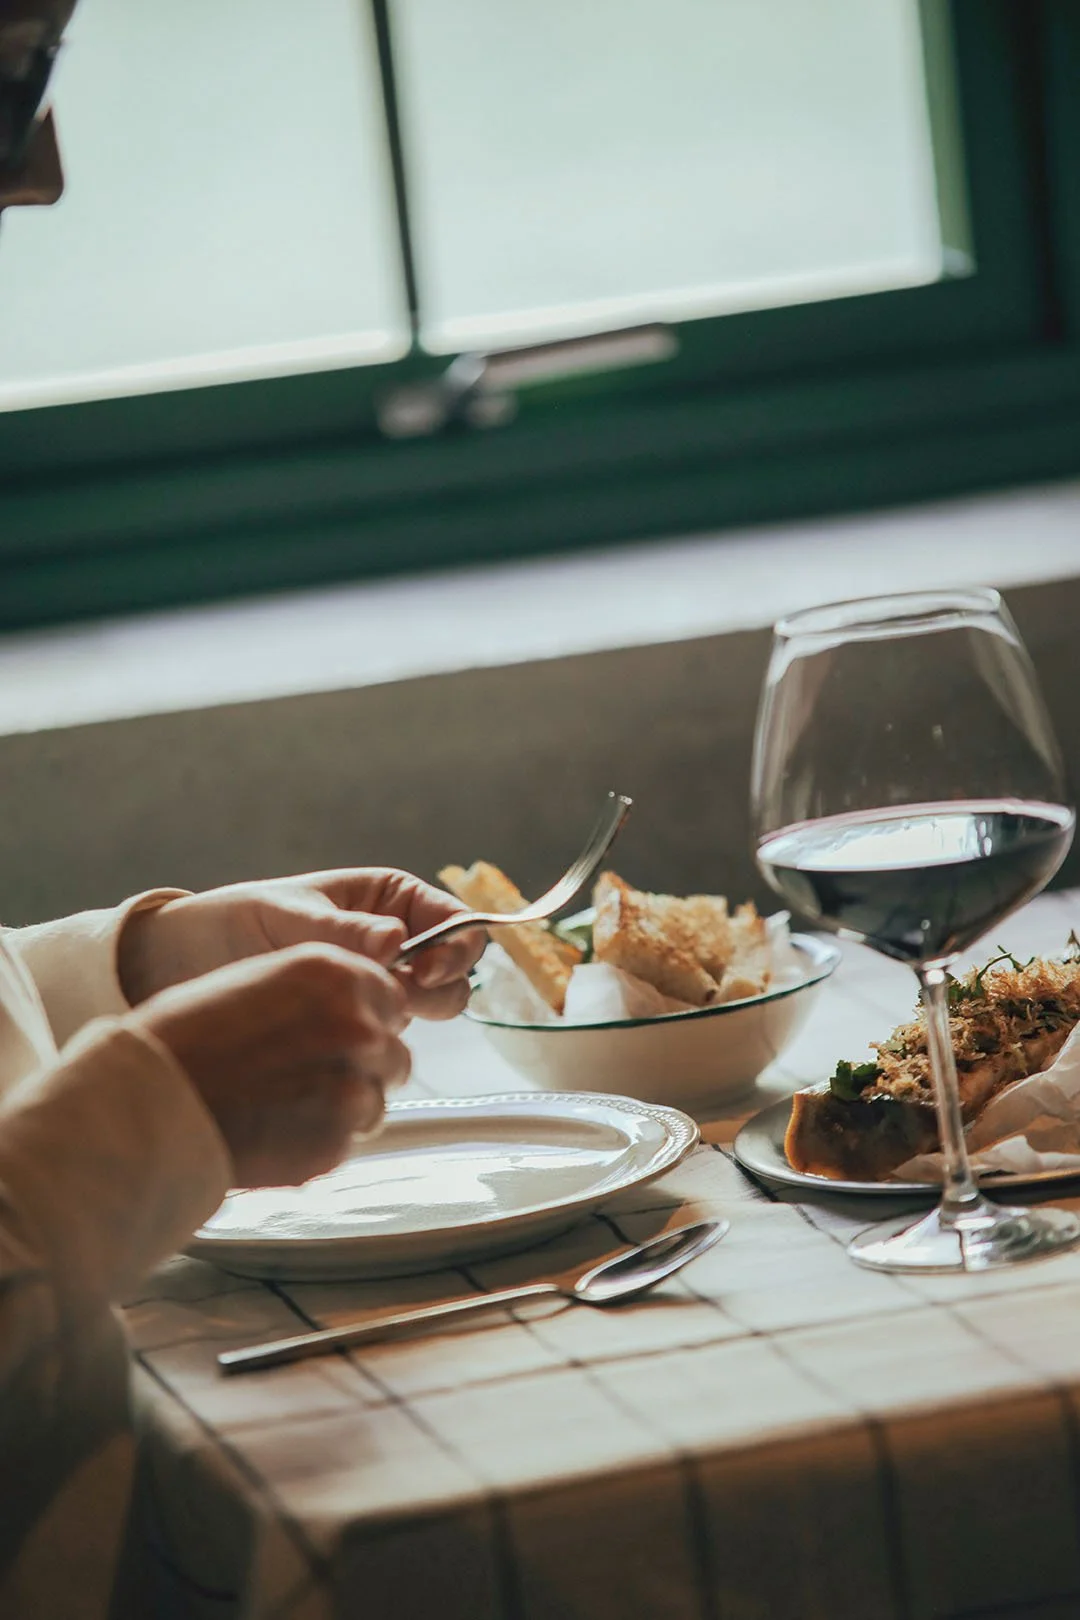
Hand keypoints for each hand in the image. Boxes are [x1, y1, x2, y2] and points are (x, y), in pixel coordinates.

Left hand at [119, 869, 484, 1022]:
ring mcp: (384, 982)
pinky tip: (346, 1035)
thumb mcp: (292, 917)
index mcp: (394, 899)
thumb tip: (395, 940)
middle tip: (397, 997)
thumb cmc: (245, 918)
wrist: (194, 961)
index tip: (427, 970)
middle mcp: (400, 942)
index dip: (457, 946)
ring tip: (360, 1011)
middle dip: (437, 987)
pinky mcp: (362, 1019)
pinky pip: (393, 1032)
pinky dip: (381, 1037)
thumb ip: (344, 930)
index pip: (456, 920)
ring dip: (407, 1013)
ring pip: (431, 1006)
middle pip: (455, 971)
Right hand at [128, 943, 409, 1186]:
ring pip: (376, 1102)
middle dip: (363, 1067)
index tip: (342, 1035)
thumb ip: (321, 994)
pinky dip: (318, 1142)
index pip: (392, 1000)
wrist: (146, 1100)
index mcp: (337, 974)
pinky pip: (346, 1143)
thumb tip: (362, 1012)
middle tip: (311, 1078)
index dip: (368, 1020)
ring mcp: (351, 1087)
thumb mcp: (260, 980)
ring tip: (284, 1106)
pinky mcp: (336, 1142)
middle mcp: (356, 1025)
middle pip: (394, 1053)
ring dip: (344, 1108)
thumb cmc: (188, 1036)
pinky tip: (274, 1130)